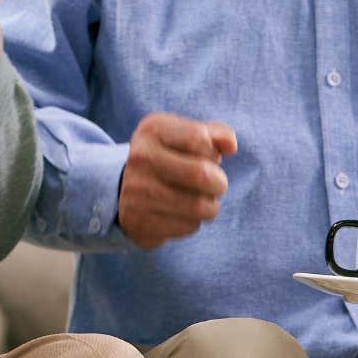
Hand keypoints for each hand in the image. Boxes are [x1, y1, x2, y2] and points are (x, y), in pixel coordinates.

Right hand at [116, 113, 236, 248]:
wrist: (127, 188)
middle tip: (216, 185)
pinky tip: (181, 214)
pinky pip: (187, 227)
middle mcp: (140, 157)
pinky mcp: (138, 220)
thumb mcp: (187, 137)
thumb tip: (230, 146)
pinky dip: (193, 222)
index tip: (209, 156)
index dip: (213, 151)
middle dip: (219, 183)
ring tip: (200, 201)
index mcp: (153, 130)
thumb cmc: (171, 159)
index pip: (198, 138)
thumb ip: (215, 134)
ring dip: (210, 207)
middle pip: (200, 174)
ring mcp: (135, 190)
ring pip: (198, 206)